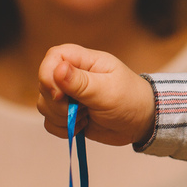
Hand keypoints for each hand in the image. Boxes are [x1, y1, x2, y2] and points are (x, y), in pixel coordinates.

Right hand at [37, 43, 154, 146]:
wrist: (141, 123)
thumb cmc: (131, 100)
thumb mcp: (107, 91)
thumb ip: (81, 82)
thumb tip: (57, 68)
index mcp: (86, 61)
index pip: (54, 56)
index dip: (49, 74)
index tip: (59, 95)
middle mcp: (74, 76)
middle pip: (44, 84)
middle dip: (58, 104)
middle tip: (83, 109)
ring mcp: (69, 95)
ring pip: (44, 105)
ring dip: (62, 118)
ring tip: (86, 116)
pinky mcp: (68, 114)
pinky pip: (50, 123)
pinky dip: (63, 129)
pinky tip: (83, 126)